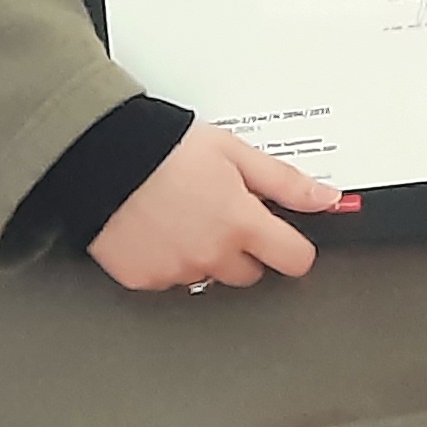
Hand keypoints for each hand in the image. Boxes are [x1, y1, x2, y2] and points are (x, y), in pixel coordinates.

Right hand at [88, 122, 341, 292]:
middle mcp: (211, 255)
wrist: (100, 155)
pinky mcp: (143, 279)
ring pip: (208, 276)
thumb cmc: (164, 147)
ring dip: (205, 254)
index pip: (294, 259)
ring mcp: (176, 271)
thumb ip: (284, 182)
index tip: (287, 237)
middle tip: (223, 213)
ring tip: (184, 213)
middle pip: (249, 273)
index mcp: (240, 223)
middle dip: (244, 249)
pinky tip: (159, 227)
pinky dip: (168, 259)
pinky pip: (169, 279)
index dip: (294, 247)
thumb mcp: (235, 152)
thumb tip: (325, 199)